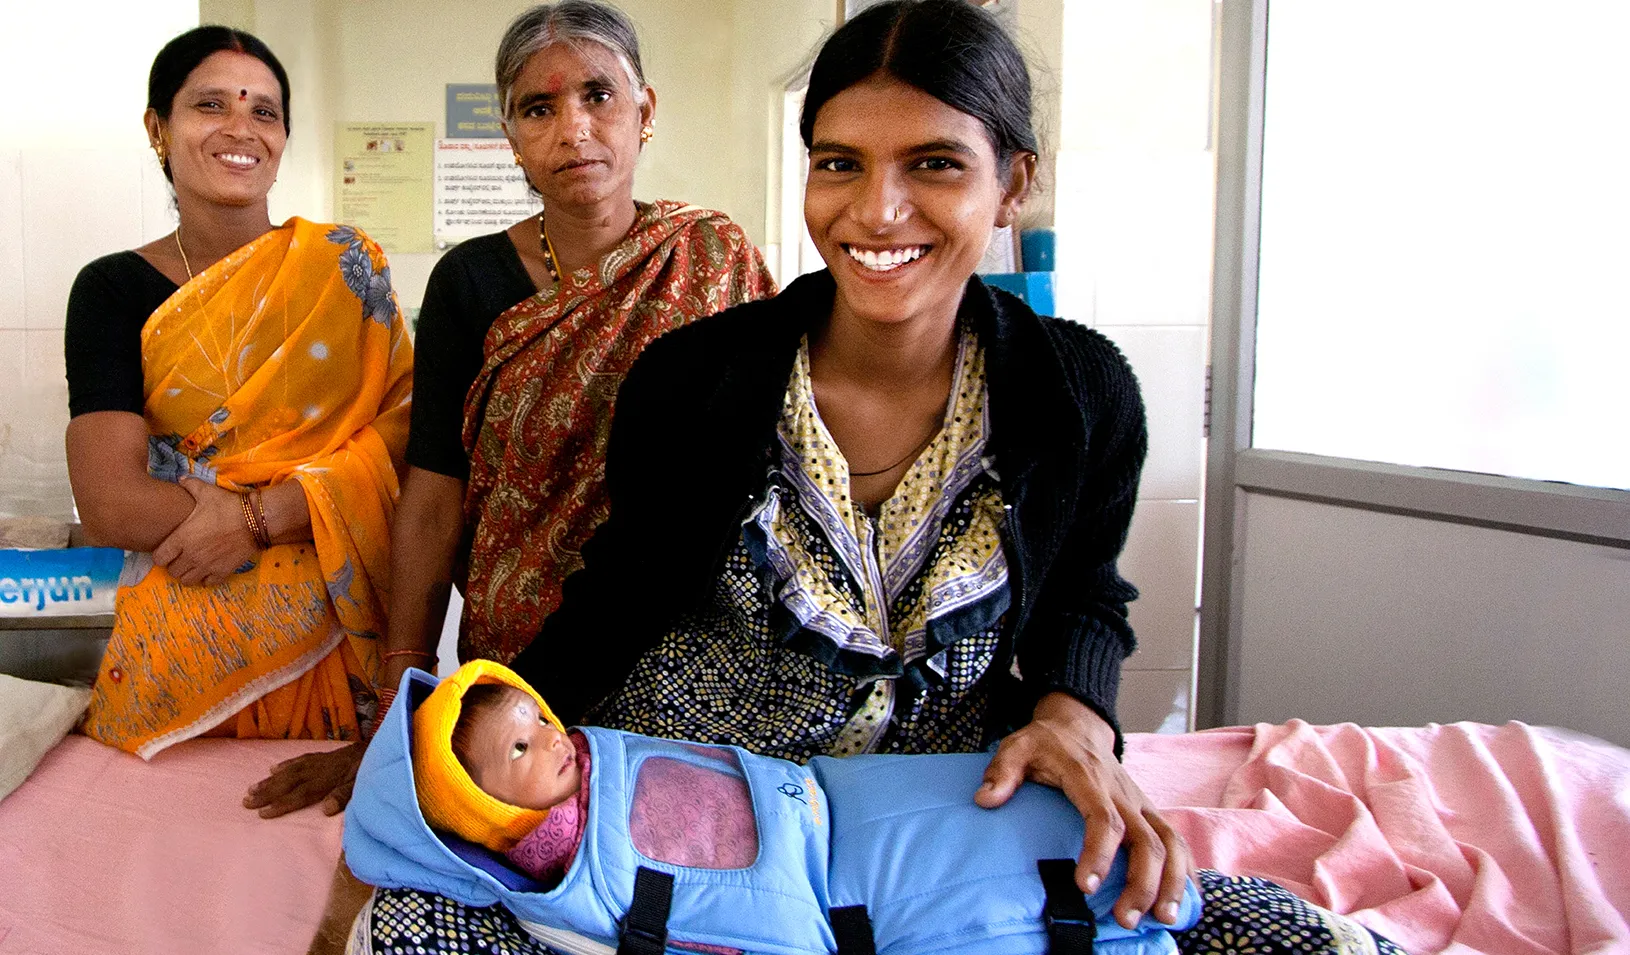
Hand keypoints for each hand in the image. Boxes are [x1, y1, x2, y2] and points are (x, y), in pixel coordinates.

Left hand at [152, 477, 259, 585]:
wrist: (256, 521)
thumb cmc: (228, 507)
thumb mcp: (207, 492)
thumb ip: (189, 485)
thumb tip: (180, 478)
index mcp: (182, 539)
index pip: (159, 558)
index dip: (161, 554)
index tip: (168, 548)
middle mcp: (191, 556)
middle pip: (172, 572)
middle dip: (174, 565)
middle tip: (181, 556)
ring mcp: (207, 566)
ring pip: (187, 580)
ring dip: (188, 573)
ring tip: (193, 564)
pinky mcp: (222, 571)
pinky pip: (207, 583)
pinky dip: (206, 578)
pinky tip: (209, 567)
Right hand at [245, 741, 365, 817]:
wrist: (380, 746)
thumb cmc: (371, 770)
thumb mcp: (363, 785)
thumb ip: (345, 796)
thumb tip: (325, 809)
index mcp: (328, 780)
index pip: (300, 795)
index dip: (281, 805)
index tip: (262, 813)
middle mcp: (319, 770)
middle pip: (288, 783)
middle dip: (267, 793)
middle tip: (246, 802)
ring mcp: (319, 761)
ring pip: (290, 771)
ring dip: (270, 780)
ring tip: (251, 789)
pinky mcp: (323, 756)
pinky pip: (300, 760)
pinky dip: (286, 765)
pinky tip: (273, 769)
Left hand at [975, 692, 1192, 929]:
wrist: (1078, 724)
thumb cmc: (1046, 742)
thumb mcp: (1018, 746)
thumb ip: (1002, 771)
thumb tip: (985, 800)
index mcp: (1090, 779)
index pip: (1103, 819)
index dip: (1099, 853)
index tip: (1086, 886)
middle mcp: (1123, 794)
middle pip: (1146, 840)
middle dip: (1142, 882)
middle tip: (1125, 918)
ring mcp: (1140, 803)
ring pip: (1170, 842)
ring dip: (1171, 882)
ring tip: (1163, 919)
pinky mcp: (1149, 811)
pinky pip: (1177, 840)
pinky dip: (1186, 870)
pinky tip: (1187, 900)